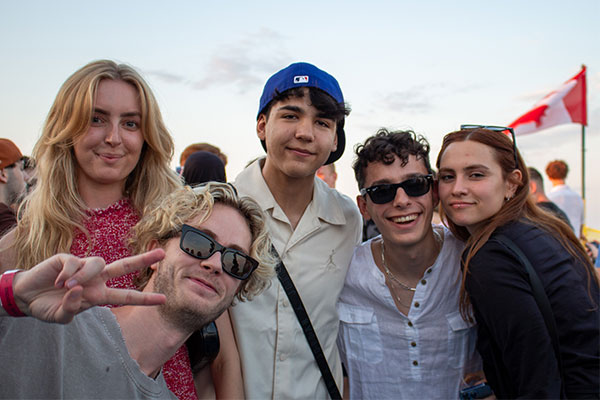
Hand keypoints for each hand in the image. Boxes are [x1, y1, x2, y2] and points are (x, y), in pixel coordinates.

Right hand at [11, 249, 166, 323]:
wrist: (26, 297)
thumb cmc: (48, 307)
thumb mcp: (61, 317)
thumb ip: (71, 308)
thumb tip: (79, 290)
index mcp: (98, 295)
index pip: (125, 296)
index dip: (144, 298)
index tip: (163, 299)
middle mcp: (96, 279)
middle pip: (124, 266)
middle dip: (144, 259)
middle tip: (162, 252)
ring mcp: (83, 267)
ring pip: (98, 262)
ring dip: (84, 275)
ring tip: (67, 286)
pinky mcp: (68, 258)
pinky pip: (75, 261)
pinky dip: (67, 272)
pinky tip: (57, 281)